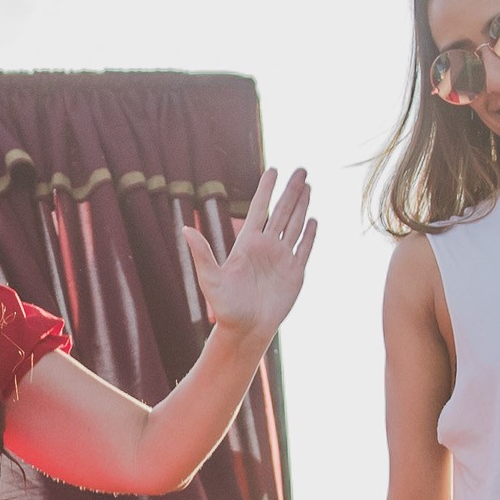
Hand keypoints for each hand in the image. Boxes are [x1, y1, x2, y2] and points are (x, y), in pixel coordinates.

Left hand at [182, 167, 316, 339]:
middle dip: (292, 190)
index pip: (259, 209)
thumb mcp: (210, 279)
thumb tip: (185, 229)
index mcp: (247, 244)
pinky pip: (304, 248)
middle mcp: (266, 247)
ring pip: (295, 225)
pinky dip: (310, 234)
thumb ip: (201, 253)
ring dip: (303, 205)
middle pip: (282, 211)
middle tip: (302, 169)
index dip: (266, 189)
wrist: (246, 330)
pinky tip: (314, 219)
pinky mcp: (295, 273)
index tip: (273, 170)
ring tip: (309, 186)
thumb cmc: (225, 307)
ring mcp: (282, 259)